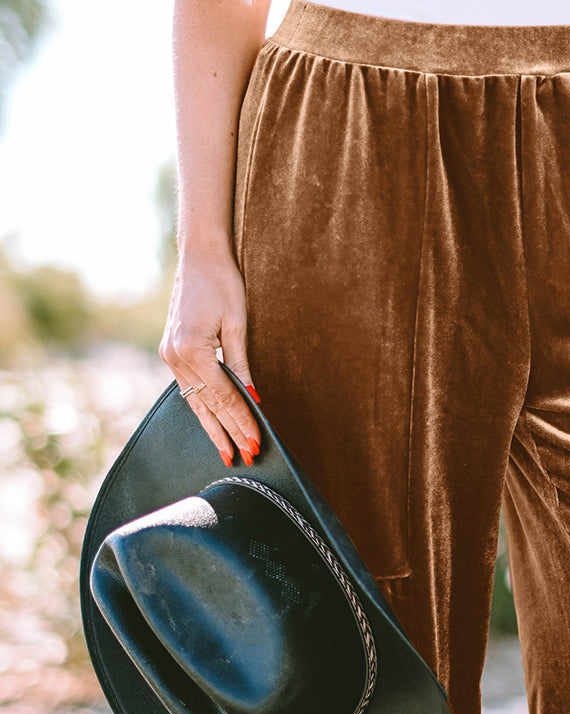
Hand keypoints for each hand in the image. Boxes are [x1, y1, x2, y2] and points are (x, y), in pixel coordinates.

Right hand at [158, 246, 262, 466]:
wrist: (198, 256)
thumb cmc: (223, 283)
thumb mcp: (237, 324)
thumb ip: (241, 365)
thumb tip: (253, 398)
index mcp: (192, 351)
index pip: (223, 396)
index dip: (240, 421)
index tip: (255, 442)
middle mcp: (176, 357)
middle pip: (207, 405)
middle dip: (227, 433)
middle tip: (243, 458)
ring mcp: (170, 355)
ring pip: (195, 401)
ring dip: (213, 427)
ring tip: (227, 451)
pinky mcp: (171, 352)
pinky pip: (190, 388)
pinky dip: (203, 407)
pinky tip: (212, 424)